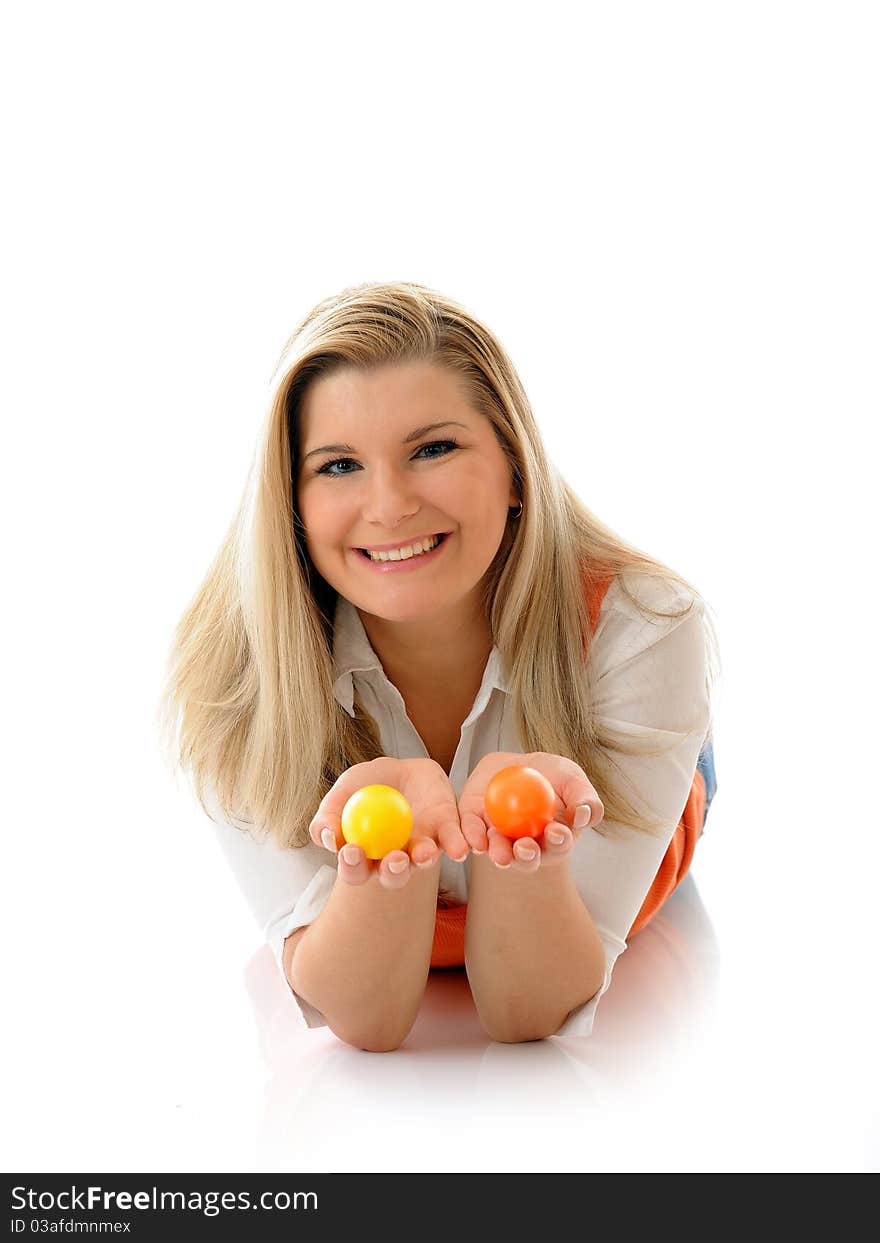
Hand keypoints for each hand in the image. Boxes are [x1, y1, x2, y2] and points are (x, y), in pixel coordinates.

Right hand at [308, 757, 467, 889]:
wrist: (401, 769)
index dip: (353, 866)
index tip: (350, 850)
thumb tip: (326, 837)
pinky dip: (457, 844)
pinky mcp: (446, 833)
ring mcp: (421, 848)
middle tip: (393, 858)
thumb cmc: (367, 786)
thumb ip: (329, 814)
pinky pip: (453, 841)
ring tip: (423, 851)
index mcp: (365, 856)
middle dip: (393, 871)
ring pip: (423, 861)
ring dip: (424, 858)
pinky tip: (461, 848)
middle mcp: (394, 860)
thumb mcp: (344, 791)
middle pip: (393, 876)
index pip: (356, 871)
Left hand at [457, 751, 603, 874]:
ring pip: (500, 853)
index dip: (558, 842)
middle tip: (524, 847)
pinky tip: (476, 840)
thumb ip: (585, 799)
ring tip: (498, 847)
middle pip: (528, 860)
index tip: (556, 831)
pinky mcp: (477, 830)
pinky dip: (474, 838)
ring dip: (500, 853)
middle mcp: (528, 848)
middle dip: (526, 857)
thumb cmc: (552, 776)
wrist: (516, 765)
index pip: (558, 846)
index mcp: (555, 840)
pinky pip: (473, 836)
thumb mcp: (574, 780)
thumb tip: (583, 815)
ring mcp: (501, 842)